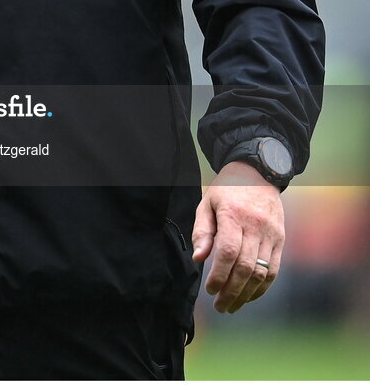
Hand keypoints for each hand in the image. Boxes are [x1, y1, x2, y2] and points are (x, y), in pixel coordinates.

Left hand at [191, 161, 284, 312]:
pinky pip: (274, 269)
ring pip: (261, 272)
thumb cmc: (227, 190)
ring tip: (232, 305)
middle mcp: (255, 225)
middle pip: (245, 266)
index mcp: (233, 214)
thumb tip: (198, 258)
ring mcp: (271, 233)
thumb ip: (202, 231)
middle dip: (232, 291)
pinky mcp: (280, 239)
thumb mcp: (208, 203)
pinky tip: (249, 295)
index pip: (228, 252)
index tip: (210, 290)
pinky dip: (262, 287)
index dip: (219, 275)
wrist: (258, 172)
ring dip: (247, 294)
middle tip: (220, 306)